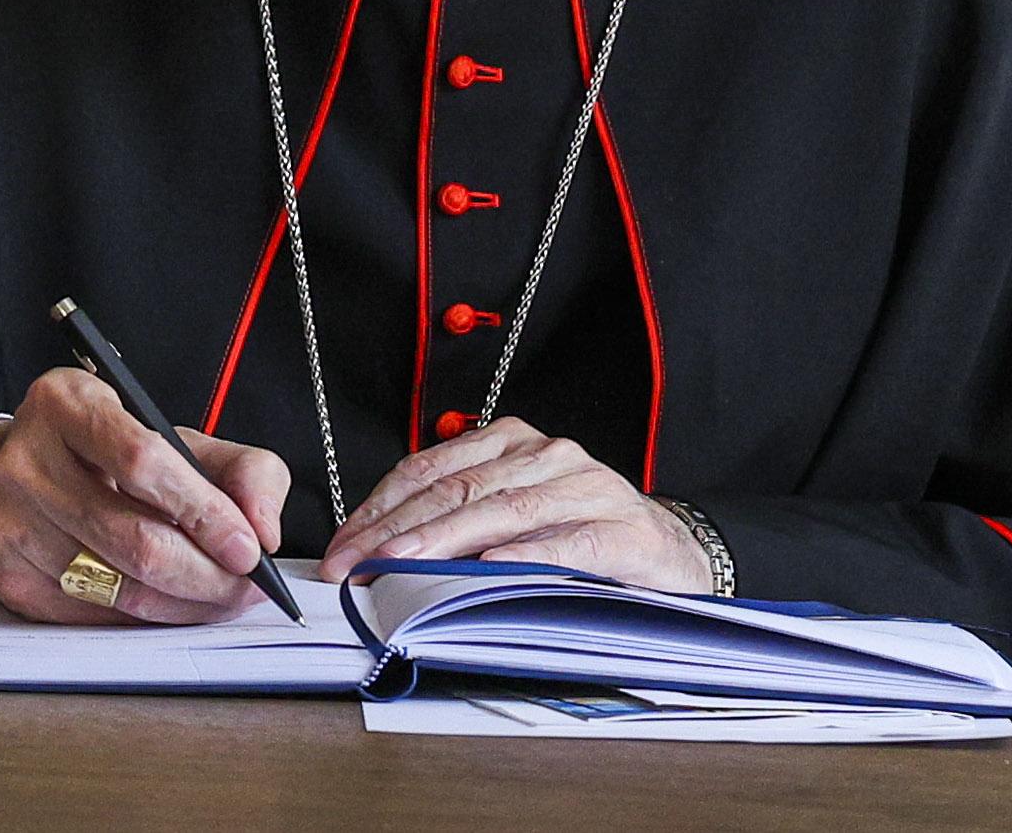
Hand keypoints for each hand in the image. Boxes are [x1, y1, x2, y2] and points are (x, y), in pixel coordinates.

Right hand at [0, 368, 292, 624]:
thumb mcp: (171, 436)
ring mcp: (11, 524)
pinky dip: (147, 619)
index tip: (249, 547)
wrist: (1, 479)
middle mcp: (27, 461)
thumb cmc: (100, 455)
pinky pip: (99, 618)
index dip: (203, 511)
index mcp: (66, 404)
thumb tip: (264, 530)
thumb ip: (240, 468)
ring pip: (121, 590)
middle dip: (208, 575)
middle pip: (137, 539)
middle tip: (247, 586)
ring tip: (219, 596)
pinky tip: (168, 603)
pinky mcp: (10, 579)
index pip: (142, 460)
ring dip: (186, 605)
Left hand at [313, 418, 710, 592]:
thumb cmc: (580, 530)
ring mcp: (583, 487)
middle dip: (394, 530)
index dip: (380, 507)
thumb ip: (462, 517)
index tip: (342, 545)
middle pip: (456, 490)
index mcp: (511, 442)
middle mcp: (544, 455)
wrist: (668, 547)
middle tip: (352, 564)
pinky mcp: (618, 530)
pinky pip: (563, 542)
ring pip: (499, 511)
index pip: (429, 470)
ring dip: (442, 541)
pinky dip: (522, 555)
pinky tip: (487, 567)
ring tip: (400, 564)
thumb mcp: (516, 512)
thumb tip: (381, 549)